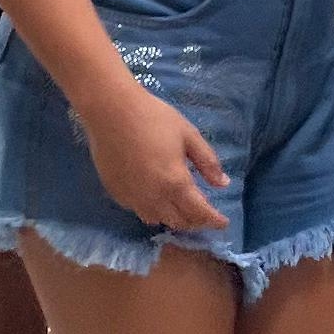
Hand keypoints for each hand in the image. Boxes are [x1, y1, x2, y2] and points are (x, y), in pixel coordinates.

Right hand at [84, 77, 225, 233]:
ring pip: (158, 220)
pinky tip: (156, 198)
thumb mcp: (188, 135)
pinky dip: (153, 210)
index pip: (200, 213)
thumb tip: (223, 184)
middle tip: (204, 214)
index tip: (223, 222)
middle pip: (180, 222)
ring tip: (182, 209)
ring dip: (174, 219)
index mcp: (176, 183)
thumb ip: (207, 162)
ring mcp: (133, 198)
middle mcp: (154, 198)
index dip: (214, 221)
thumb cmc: (153, 117)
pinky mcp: (117, 193)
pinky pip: (139, 210)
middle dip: (196, 222)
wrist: (110, 111)